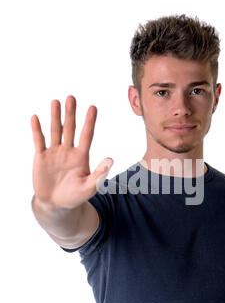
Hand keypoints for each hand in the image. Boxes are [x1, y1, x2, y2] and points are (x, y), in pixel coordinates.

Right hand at [31, 95, 112, 209]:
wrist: (56, 205)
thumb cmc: (74, 196)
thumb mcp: (90, 187)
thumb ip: (100, 174)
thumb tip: (111, 159)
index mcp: (81, 156)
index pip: (87, 135)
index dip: (89, 122)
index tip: (93, 107)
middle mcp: (68, 151)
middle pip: (70, 128)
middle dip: (71, 113)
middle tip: (71, 97)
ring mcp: (54, 153)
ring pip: (55, 131)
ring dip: (55, 117)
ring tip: (55, 102)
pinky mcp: (41, 157)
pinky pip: (39, 141)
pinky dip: (37, 130)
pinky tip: (36, 118)